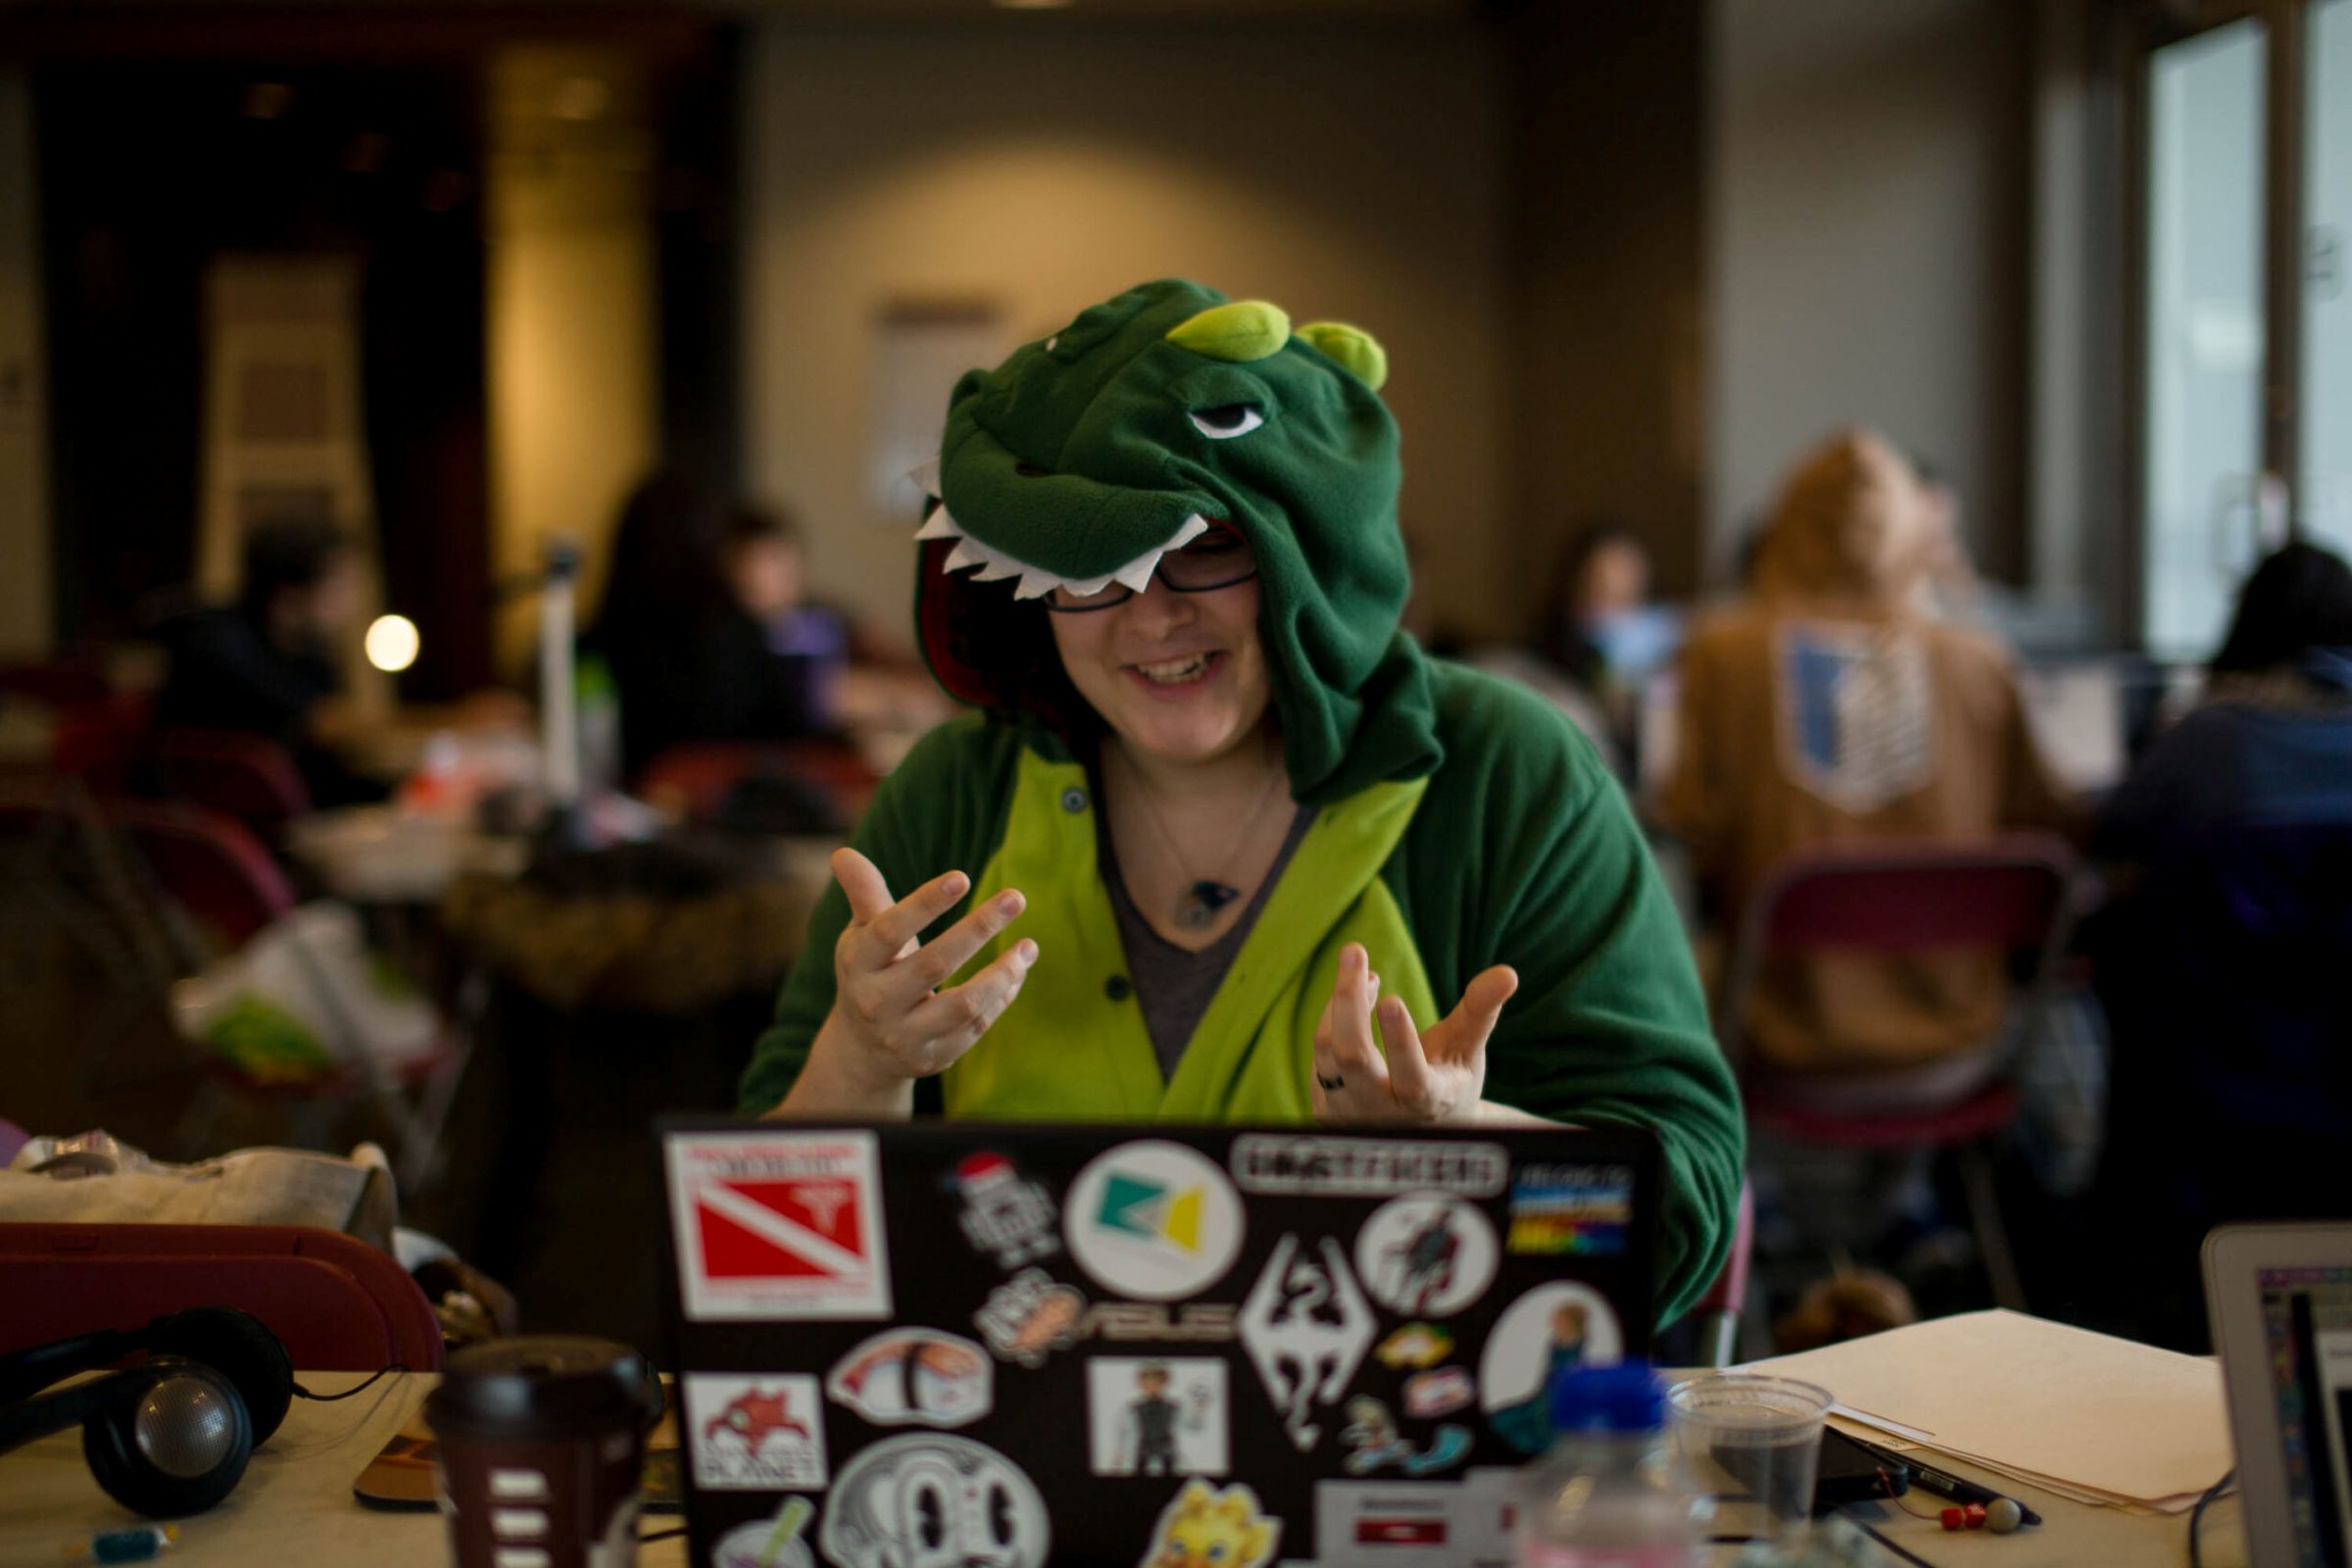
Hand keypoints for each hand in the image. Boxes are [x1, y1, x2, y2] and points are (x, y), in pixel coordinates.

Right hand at [811, 847, 1035, 1096]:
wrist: (862, 1050)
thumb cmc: (870, 974)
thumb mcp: (862, 936)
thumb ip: (863, 894)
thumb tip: (843, 852)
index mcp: (859, 963)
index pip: (889, 929)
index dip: (925, 903)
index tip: (962, 876)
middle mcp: (877, 1002)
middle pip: (935, 964)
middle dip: (979, 927)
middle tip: (1016, 896)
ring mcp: (906, 1035)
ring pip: (963, 1005)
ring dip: (1002, 973)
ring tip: (1028, 946)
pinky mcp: (934, 1058)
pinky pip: (976, 1027)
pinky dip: (1001, 998)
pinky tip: (1016, 972)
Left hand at [1311, 943, 1517, 1124]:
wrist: (1417, 1129)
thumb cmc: (1449, 1081)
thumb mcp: (1468, 1049)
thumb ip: (1482, 1011)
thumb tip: (1507, 973)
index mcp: (1425, 1102)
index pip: (1411, 1077)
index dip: (1400, 1040)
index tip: (1391, 998)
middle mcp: (1381, 1113)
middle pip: (1352, 1056)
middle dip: (1349, 1000)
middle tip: (1355, 950)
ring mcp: (1347, 1113)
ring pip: (1328, 1049)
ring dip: (1343, 1001)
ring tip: (1364, 972)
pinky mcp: (1323, 1105)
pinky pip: (1318, 1053)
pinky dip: (1332, 1017)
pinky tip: (1354, 999)